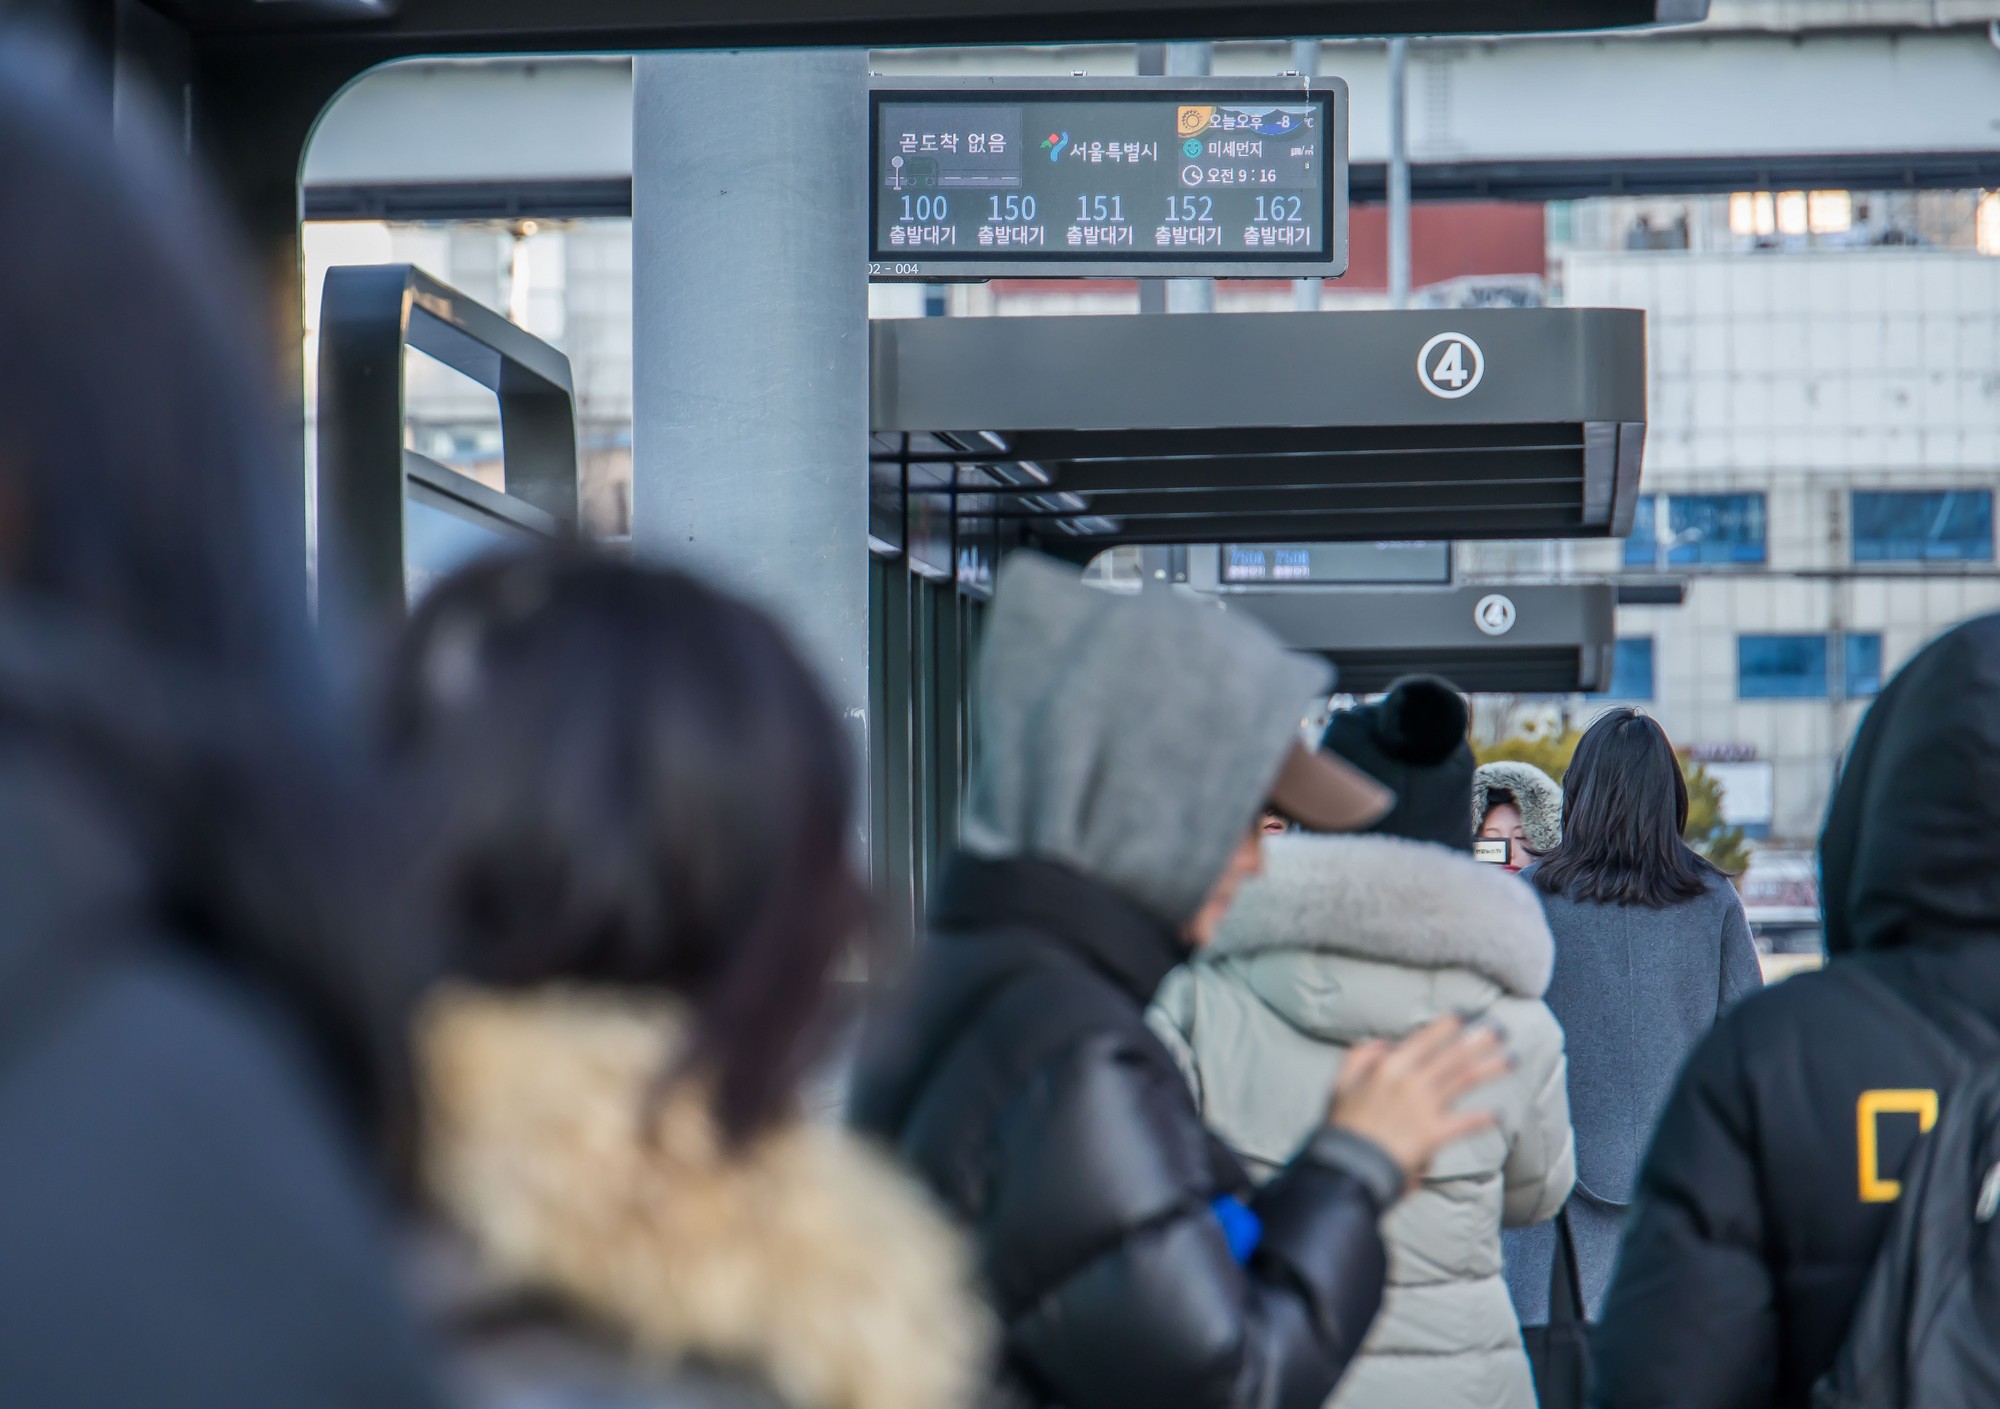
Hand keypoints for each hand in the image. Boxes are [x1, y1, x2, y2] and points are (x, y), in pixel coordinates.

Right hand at [1325, 1014, 1508, 1187]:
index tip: (1466, 1015)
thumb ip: (1359, 1057)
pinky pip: (1464, 1123)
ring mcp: (1424, 1107)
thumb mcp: (1340, 1084)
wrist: (1346, 1166)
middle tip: (1501, 1030)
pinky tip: (1498, 1114)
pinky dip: (1481, 1118)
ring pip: (1463, 1080)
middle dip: (1479, 1041)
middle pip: (1452, 1056)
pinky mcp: (1433, 1135)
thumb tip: (1382, 1042)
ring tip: (1510, 1060)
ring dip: (1489, 1068)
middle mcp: (1411, 1081)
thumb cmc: (1341, 1128)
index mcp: (1388, 1066)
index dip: (1447, 1026)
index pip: (1425, 1039)